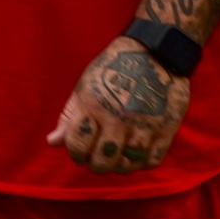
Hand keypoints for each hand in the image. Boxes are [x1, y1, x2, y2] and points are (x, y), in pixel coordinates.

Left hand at [46, 36, 190, 174]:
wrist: (156, 51)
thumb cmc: (113, 69)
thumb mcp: (85, 86)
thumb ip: (70, 116)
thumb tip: (53, 142)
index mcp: (93, 104)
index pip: (77, 145)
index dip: (76, 153)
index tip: (80, 151)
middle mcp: (118, 117)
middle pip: (103, 160)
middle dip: (97, 164)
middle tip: (99, 159)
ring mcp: (144, 124)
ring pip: (128, 164)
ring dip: (120, 167)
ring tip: (118, 158)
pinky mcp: (167, 127)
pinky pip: (153, 160)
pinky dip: (143, 163)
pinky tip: (137, 154)